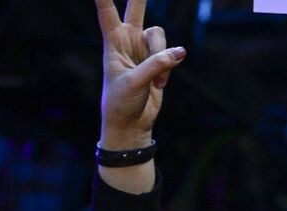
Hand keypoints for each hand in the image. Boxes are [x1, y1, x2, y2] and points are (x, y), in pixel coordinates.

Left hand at [96, 0, 185, 149]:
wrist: (131, 124)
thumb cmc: (121, 102)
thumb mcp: (135, 82)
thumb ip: (156, 64)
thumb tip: (180, 52)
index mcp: (113, 42)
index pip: (106, 12)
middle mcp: (128, 41)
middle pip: (136, 10)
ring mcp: (144, 51)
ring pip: (160, 38)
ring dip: (162, 56)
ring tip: (156, 79)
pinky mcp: (159, 63)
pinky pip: (171, 55)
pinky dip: (169, 69)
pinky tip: (160, 84)